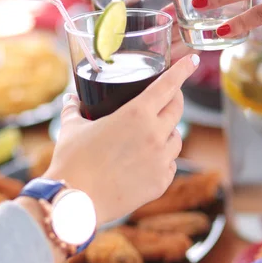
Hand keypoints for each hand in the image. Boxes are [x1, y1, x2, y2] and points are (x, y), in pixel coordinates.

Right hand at [45, 54, 199, 223]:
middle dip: (176, 99)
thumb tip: (70, 100)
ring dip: (168, 132)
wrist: (74, 202)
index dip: (181, 70)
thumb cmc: (72, 162)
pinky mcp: (160, 183)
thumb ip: (74, 110)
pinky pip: (170, 165)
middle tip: (169, 96)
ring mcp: (160, 160)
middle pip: (177, 109)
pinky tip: (147, 162)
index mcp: (136, 114)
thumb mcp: (71, 128)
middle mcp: (155, 135)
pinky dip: (163, 160)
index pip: (168, 85)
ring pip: (176, 139)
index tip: (190, 60)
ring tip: (152, 134)